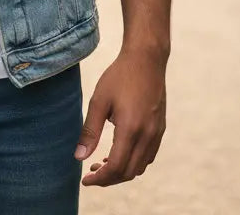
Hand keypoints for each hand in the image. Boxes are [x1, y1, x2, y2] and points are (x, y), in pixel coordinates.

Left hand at [76, 47, 167, 186]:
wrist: (146, 59)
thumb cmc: (120, 76)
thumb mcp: (99, 100)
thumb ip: (90, 131)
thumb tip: (79, 157)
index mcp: (130, 129)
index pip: (115, 168)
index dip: (99, 179)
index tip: (85, 180)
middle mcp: (147, 135)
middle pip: (128, 172)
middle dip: (109, 179)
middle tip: (91, 173)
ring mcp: (156, 133)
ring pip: (140, 167)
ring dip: (122, 172)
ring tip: (102, 163)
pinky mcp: (160, 128)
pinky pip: (148, 156)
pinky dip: (134, 162)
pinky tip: (120, 152)